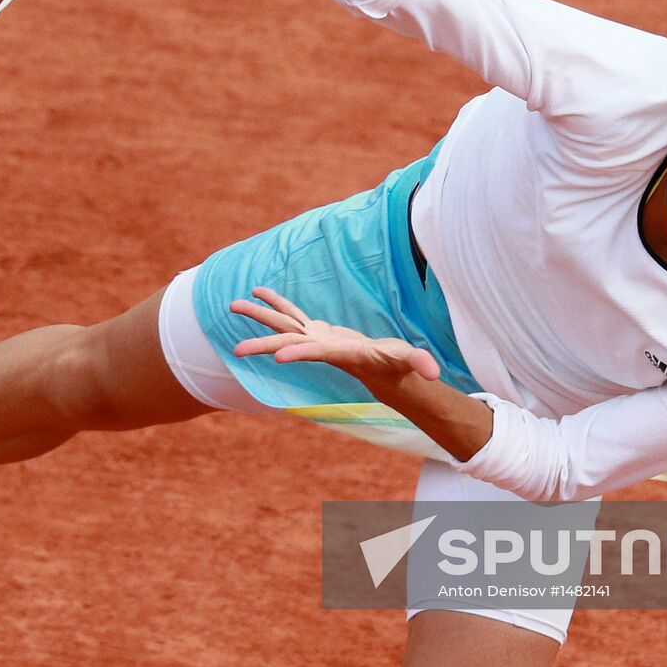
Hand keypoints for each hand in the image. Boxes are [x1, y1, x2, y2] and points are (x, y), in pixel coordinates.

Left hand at [230, 287, 440, 386]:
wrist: (383, 371)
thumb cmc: (397, 365)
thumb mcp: (408, 361)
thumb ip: (419, 363)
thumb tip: (433, 374)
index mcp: (340, 353)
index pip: (317, 353)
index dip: (299, 354)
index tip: (278, 358)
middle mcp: (322, 347)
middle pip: (290, 343)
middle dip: (265, 344)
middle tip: (237, 350)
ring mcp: (316, 338)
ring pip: (283, 325)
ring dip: (259, 316)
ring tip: (232, 305)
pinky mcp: (317, 330)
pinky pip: (292, 314)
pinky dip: (276, 303)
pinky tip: (257, 292)